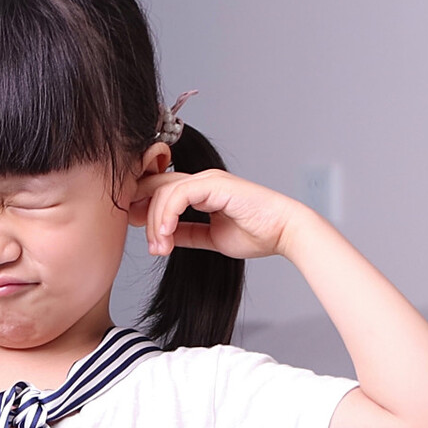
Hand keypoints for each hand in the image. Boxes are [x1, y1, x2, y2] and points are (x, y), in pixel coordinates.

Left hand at [129, 169, 308, 259]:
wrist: (285, 232)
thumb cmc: (257, 233)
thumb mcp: (209, 237)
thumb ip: (185, 233)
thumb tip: (162, 237)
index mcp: (200, 190)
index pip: (160, 192)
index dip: (145, 211)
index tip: (146, 239)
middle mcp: (201, 181)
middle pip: (155, 188)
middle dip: (143, 215)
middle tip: (151, 245)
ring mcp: (207, 180)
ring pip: (163, 193)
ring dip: (156, 222)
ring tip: (160, 247)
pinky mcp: (214, 184)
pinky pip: (178, 194)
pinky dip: (167, 214)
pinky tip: (166, 234)